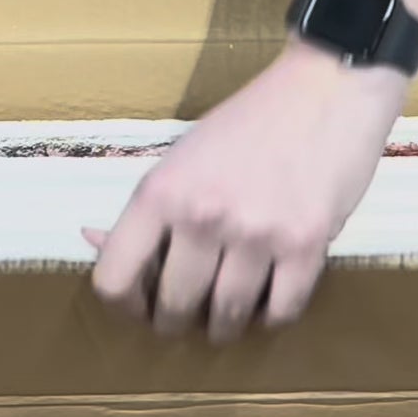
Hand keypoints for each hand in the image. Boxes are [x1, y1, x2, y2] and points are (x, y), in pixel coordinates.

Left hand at [87, 43, 405, 342]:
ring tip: (227, 319)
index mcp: (161, 192)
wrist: (326, 90)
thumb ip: (146, 208)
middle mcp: (203, 216)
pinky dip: (273, 316)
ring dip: (225, 327)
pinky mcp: (307, 244)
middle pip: (173, 306)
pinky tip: (269, 304)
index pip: (114, 279)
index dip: (124, 306)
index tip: (140, 306)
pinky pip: (282, 310)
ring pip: (228, 315)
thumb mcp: (183, 156)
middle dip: (176, 322)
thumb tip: (91, 241)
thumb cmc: (250, 122)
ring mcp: (257, 234)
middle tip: (186, 319)